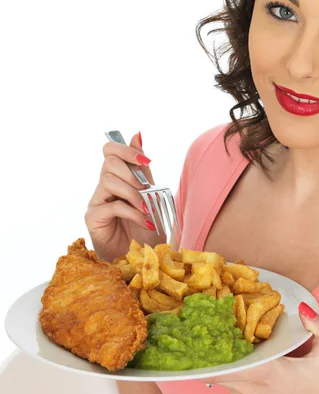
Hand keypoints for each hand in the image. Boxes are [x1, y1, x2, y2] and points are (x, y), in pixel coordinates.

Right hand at [84, 131, 162, 260]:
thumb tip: (137, 135)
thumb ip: (143, 168)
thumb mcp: (151, 194)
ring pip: (109, 180)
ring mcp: (96, 201)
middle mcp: (104, 187)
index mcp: (119, 178)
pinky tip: (144, 222)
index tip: (146, 161)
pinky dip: (132, 212)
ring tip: (147, 210)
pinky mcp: (92, 218)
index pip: (112, 151)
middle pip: (109, 161)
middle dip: (132, 173)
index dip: (127, 150)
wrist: (143, 258)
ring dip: (134, 194)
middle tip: (146, 190)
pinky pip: (111, 205)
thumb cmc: (146, 228)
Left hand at [205, 303, 318, 393]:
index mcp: (261, 372)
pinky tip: (245, 363)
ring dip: (225, 361)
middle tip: (214, 329)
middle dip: (213, 349)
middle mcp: (246, 388)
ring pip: (224, 377)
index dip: (209, 345)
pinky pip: (233, 388)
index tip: (208, 327)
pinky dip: (234, 375)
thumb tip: (303, 308)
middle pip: (216, 367)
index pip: (220, 363)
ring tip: (231, 342)